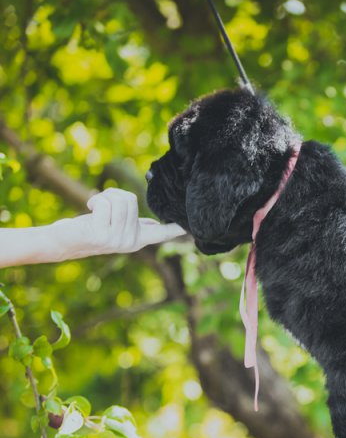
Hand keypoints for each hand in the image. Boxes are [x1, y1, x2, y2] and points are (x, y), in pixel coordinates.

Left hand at [53, 188, 185, 258]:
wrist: (62, 242)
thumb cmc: (89, 229)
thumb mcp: (116, 226)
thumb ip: (136, 225)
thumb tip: (155, 226)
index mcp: (137, 240)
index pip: (161, 233)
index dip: (175, 229)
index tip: (190, 229)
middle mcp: (130, 242)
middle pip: (132, 201)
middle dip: (114, 196)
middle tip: (101, 206)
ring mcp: (117, 240)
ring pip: (120, 200)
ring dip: (104, 196)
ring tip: (95, 207)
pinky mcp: (102, 235)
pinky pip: (106, 203)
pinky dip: (95, 199)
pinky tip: (89, 209)